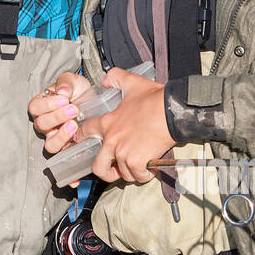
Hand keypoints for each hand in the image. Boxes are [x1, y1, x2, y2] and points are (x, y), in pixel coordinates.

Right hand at [28, 71, 92, 155]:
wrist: (92, 100)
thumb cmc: (77, 90)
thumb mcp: (72, 80)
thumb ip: (65, 82)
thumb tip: (62, 92)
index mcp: (41, 104)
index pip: (34, 107)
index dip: (47, 105)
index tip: (64, 99)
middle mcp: (43, 121)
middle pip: (41, 124)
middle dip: (57, 116)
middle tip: (73, 109)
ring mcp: (53, 135)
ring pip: (48, 141)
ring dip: (61, 134)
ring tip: (74, 123)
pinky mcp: (64, 144)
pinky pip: (58, 149)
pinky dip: (66, 142)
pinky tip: (76, 132)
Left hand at [75, 68, 173, 184]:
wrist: (172, 110)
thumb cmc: (155, 98)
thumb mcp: (132, 83)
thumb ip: (115, 78)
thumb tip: (105, 79)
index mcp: (108, 123)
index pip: (85, 133)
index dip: (81, 139)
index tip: (83, 144)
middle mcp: (112, 140)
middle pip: (97, 166)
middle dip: (105, 172)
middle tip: (113, 171)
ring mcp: (123, 152)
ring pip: (123, 173)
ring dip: (131, 172)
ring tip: (139, 165)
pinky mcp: (137, 161)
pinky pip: (138, 176)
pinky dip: (145, 175)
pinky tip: (150, 168)